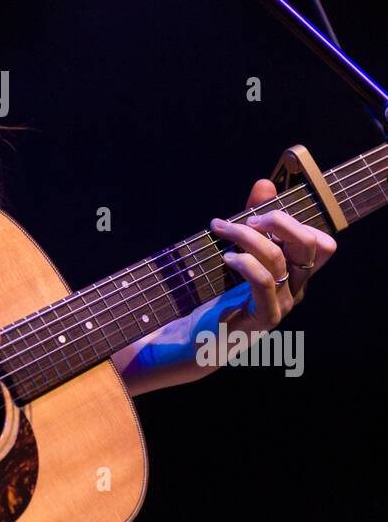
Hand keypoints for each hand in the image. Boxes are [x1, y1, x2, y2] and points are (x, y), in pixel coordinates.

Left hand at [209, 176, 337, 342]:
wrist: (200, 337)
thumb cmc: (221, 293)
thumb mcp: (238, 251)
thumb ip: (253, 219)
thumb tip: (265, 184)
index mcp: (295, 271)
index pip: (321, 243)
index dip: (296, 221)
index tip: (261, 213)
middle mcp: (296, 286)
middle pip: (310, 243)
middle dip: (278, 219)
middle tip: (247, 219)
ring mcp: (283, 303)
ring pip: (278, 257)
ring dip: (246, 235)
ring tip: (221, 229)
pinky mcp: (265, 317)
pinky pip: (264, 281)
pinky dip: (244, 262)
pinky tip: (227, 258)